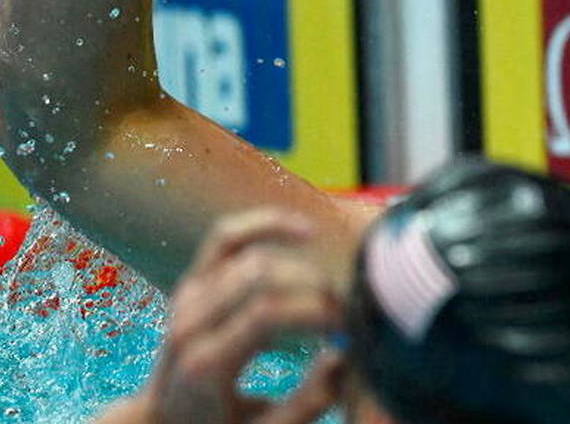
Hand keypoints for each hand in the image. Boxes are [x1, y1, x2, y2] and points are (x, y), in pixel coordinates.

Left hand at [134, 210, 344, 423]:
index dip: (316, 310)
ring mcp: (189, 296)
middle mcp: (191, 322)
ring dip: (303, 267)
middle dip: (314, 286)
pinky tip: (305, 230)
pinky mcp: (194, 280)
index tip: (349, 326)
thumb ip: (308, 402)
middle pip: (261, 276)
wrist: (162, 422)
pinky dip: (266, 224)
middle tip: (344, 312)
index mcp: (205, 362)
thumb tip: (344, 354)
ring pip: (252, 255)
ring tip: (330, 293)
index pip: (266, 313)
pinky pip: (228, 236)